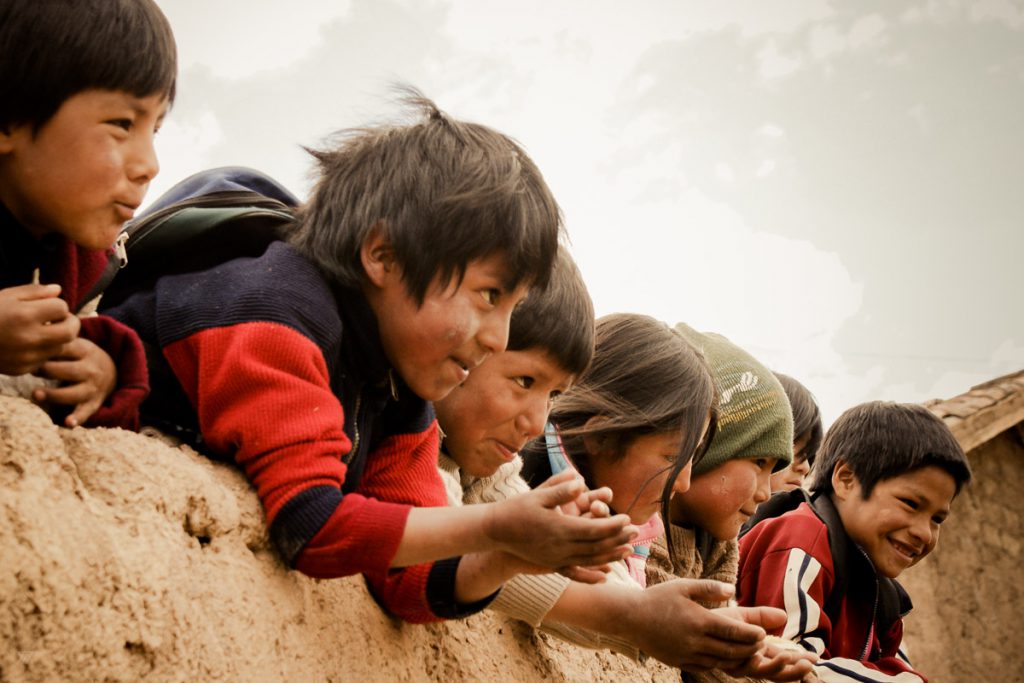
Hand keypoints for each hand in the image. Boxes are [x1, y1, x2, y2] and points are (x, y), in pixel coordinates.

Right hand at [0, 284, 78, 374]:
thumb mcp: (7, 295)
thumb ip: (35, 292)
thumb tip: (58, 291)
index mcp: (24, 315)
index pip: (61, 307)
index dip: (57, 305)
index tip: (47, 305)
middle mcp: (28, 337)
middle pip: (70, 332)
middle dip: (69, 323)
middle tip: (61, 319)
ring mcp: (26, 356)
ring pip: (60, 347)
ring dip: (57, 338)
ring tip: (43, 330)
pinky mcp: (22, 369)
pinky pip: (45, 360)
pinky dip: (43, 351)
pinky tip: (30, 344)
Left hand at [33, 337, 116, 426]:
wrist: (114, 372)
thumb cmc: (83, 357)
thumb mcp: (78, 344)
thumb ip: (59, 341)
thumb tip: (36, 332)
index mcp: (86, 351)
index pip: (64, 349)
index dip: (46, 350)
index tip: (33, 351)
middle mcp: (90, 369)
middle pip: (66, 370)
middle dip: (46, 371)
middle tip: (33, 370)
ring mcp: (92, 388)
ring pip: (72, 393)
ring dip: (53, 394)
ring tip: (35, 393)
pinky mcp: (93, 403)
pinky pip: (85, 412)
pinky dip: (78, 418)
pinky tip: (68, 423)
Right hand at [485, 470, 638, 570]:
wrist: (496, 530)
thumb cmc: (517, 508)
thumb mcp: (538, 495)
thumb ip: (561, 489)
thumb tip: (581, 481)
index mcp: (560, 529)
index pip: (594, 529)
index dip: (613, 525)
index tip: (627, 518)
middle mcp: (560, 547)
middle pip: (596, 546)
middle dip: (618, 540)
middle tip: (635, 532)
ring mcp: (556, 558)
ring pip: (589, 560)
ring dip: (611, 556)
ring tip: (628, 550)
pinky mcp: (551, 564)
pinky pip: (576, 572)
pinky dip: (592, 575)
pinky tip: (605, 576)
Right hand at [623, 579, 765, 669]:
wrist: (630, 617)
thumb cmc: (658, 597)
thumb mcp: (683, 586)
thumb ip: (709, 588)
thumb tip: (732, 590)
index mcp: (699, 620)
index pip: (733, 631)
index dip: (751, 634)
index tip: (763, 633)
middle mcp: (695, 640)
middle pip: (731, 650)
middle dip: (750, 649)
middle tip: (762, 645)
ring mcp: (687, 654)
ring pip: (720, 661)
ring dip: (737, 659)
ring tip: (749, 653)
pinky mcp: (679, 662)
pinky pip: (705, 667)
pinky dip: (719, 664)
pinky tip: (725, 658)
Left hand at [715, 606, 817, 681]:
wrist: (689, 621)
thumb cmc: (716, 621)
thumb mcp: (742, 617)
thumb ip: (761, 617)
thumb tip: (784, 616)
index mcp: (758, 652)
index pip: (783, 660)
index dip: (798, 661)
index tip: (815, 659)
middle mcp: (749, 662)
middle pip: (775, 672)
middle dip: (792, 670)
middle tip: (808, 665)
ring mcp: (738, 664)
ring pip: (760, 672)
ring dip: (775, 667)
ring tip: (787, 659)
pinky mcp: (724, 662)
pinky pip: (740, 666)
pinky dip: (751, 662)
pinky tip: (758, 653)